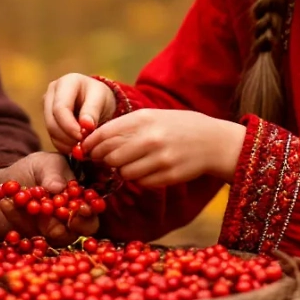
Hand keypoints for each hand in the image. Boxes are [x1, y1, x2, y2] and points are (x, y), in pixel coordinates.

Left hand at [0, 152, 98, 244]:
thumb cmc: (34, 169)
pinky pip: (27, 233)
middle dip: (72, 225)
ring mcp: (51, 232)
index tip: (82, 208)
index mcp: (80, 199)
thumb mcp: (44, 163)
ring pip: (53, 234)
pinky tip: (6, 202)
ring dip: (38, 219)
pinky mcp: (32, 239)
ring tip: (20, 198)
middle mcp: (70, 220)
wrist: (6, 182)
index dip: (90, 211)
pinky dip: (16, 218)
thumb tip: (58, 188)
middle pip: (80, 230)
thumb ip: (53, 172)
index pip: (92, 210)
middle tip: (57, 214)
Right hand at [43, 74, 115, 153]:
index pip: (60, 108)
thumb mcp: (101, 100)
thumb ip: (93, 111)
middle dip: (67, 136)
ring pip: (50, 130)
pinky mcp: (48, 118)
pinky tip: (76, 146)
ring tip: (82, 145)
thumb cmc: (100, 97)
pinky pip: (52, 136)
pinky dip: (63, 145)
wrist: (97, 101)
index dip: (69, 126)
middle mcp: (52, 92)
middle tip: (83, 145)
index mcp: (66, 83)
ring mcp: (47, 105)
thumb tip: (85, 126)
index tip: (82, 137)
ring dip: (65, 142)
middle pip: (51, 120)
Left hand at [81, 110, 244, 187]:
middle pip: (110, 156)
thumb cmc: (177, 126)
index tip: (86, 150)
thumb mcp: (152, 116)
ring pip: (124, 173)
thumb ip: (125, 127)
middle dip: (105, 160)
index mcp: (143, 118)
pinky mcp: (168, 176)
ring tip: (134, 163)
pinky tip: (150, 169)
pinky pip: (141, 182)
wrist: (213, 141)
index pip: (104, 134)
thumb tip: (94, 141)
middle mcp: (150, 138)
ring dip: (124, 170)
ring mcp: (160, 158)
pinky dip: (141, 179)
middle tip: (109, 159)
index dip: (90, 145)